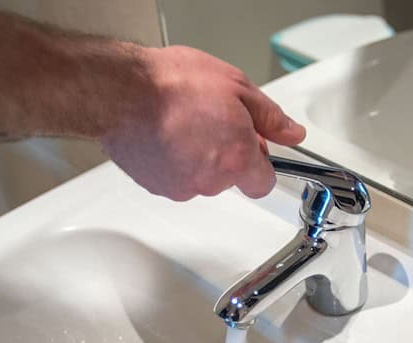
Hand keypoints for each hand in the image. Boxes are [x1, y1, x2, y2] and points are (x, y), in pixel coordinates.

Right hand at [100, 46, 305, 200]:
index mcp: (238, 158)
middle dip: (227, 154)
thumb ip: (269, 117)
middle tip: (213, 121)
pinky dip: (173, 161)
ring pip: (201, 178)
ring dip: (198, 157)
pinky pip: (175, 178)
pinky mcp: (156, 186)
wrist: (122, 93)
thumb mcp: (236, 87)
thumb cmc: (173, 85)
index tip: (253, 147)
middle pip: (231, 178)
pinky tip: (165, 135)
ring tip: (184, 124)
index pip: (264, 183)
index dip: (260, 164)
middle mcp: (212, 180)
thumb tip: (290, 132)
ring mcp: (182, 186)